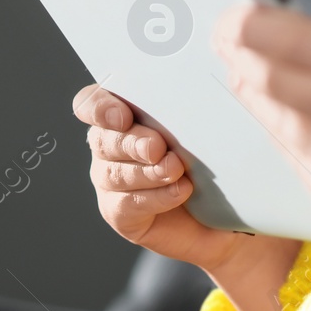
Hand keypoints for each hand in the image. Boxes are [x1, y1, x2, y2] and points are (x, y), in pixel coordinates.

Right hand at [73, 83, 299, 310]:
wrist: (219, 212)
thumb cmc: (206, 158)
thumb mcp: (197, 128)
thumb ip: (185, 110)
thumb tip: (194, 97)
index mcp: (120, 115)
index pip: (91, 103)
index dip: (99, 108)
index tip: (124, 116)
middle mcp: (108, 147)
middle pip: (103, 140)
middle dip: (131, 142)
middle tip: (158, 147)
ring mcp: (109, 181)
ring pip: (115, 174)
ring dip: (148, 171)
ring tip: (175, 170)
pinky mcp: (119, 212)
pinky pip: (127, 204)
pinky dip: (156, 197)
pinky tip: (180, 191)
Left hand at [209, 2, 310, 307]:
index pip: (297, 35)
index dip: (254, 23)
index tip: (235, 13)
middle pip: (269, 73)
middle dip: (237, 52)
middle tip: (221, 38)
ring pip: (273, 116)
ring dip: (250, 92)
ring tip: (238, 73)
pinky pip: (292, 158)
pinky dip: (279, 133)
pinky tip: (274, 120)